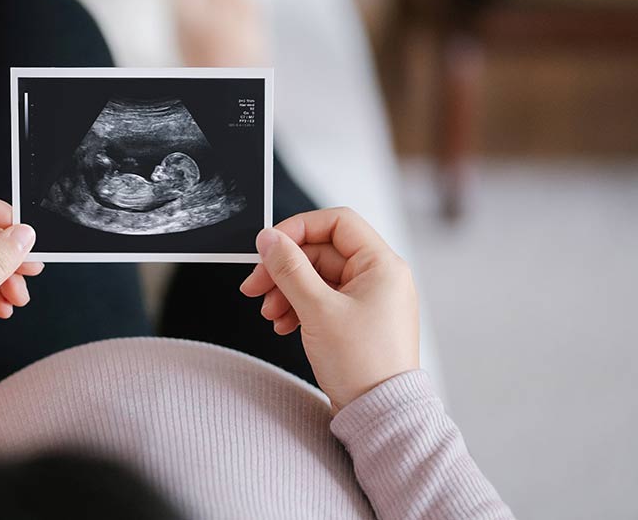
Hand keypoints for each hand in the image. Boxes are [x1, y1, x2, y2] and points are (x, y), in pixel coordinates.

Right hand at [240, 208, 418, 410]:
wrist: (380, 414)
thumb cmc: (362, 365)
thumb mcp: (317, 310)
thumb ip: (289, 269)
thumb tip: (269, 239)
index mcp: (382, 265)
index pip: (337, 222)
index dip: (298, 229)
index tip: (269, 247)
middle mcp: (379, 277)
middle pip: (320, 252)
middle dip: (284, 270)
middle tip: (255, 287)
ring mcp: (368, 299)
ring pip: (317, 278)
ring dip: (286, 291)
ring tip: (269, 314)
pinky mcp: (357, 320)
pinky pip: (322, 299)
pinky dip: (298, 308)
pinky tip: (283, 325)